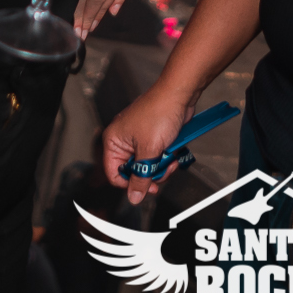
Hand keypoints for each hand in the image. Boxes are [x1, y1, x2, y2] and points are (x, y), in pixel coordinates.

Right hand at [103, 84, 195, 204]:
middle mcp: (123, 140)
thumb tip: (134, 197)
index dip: (130, 184)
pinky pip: (157, 156)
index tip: (146, 186)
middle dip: (151, 173)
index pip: (114, 174)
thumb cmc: (160, 112)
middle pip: (133, 171)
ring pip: (147, 165)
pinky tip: (173, 152)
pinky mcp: (153, 137)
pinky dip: (166, 157)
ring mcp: (139, 138)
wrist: (179, 94)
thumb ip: (141, 176)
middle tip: (163, 170)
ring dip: (162, 166)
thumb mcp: (149, 150)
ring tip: (170, 158)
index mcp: (114, 141)